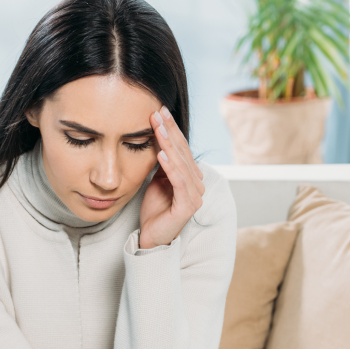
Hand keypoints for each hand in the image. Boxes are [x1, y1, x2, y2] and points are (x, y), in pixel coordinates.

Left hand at [138, 107, 204, 250]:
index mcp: (191, 176)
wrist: (152, 237)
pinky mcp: (187, 207)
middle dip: (169, 131)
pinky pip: (179, 183)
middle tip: (157, 113)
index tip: (159, 111)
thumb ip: (162, 162)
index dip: (171, 129)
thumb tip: (158, 137)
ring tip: (158, 129)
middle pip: (183, 152)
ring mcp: (195, 195)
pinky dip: (170, 168)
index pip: (182, 147)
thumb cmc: (154, 209)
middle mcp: (198, 184)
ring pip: (181, 165)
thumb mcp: (157, 179)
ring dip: (168, 145)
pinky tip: (161, 155)